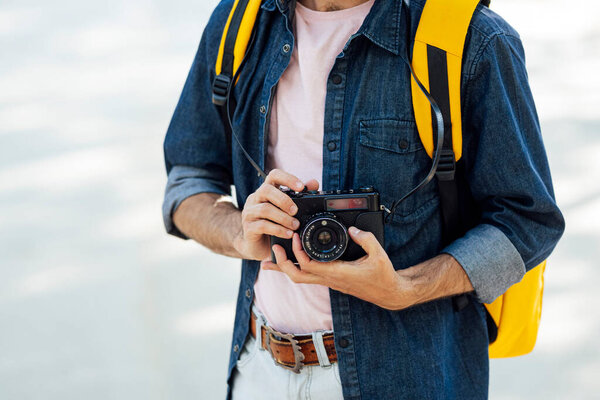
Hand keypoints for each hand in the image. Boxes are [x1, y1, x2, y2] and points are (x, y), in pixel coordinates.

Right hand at [234, 169, 318, 260]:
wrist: (257, 246)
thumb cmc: (274, 224)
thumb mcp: (287, 211)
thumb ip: (300, 196)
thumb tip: (314, 183)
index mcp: (267, 191)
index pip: (274, 175)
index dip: (287, 178)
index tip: (301, 187)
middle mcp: (256, 198)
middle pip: (266, 190)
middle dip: (284, 200)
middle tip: (295, 211)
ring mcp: (249, 212)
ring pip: (265, 209)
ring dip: (283, 218)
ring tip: (295, 225)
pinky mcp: (248, 227)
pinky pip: (262, 226)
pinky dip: (278, 229)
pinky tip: (288, 234)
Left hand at [261, 226, 412, 309]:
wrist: (388, 293)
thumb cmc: (383, 276)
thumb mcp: (379, 254)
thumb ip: (365, 238)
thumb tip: (352, 228)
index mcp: (338, 273)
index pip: (309, 265)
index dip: (298, 252)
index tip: (295, 236)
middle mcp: (330, 279)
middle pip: (297, 276)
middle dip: (282, 264)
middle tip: (275, 248)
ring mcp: (329, 281)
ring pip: (300, 278)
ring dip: (284, 269)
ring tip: (270, 260)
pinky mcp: (331, 280)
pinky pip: (308, 276)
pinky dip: (296, 269)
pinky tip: (290, 263)